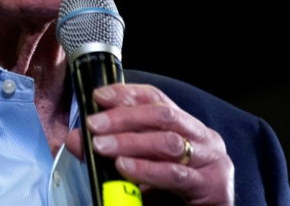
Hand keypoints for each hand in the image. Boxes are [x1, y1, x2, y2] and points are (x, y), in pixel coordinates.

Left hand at [64, 83, 234, 204]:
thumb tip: (76, 138)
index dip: (126, 93)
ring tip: (102, 146)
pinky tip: (125, 167)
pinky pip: (175, 173)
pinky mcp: (213, 186)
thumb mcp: (137, 167)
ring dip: (130, 142)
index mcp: (186, 125)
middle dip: (123, 117)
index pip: (156, 98)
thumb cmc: (170, 194)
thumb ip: (109, 152)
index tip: (98, 96)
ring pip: (168, 141)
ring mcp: (211, 159)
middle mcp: (203, 136)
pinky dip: (147, 169)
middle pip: (161, 115)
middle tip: (94, 124)